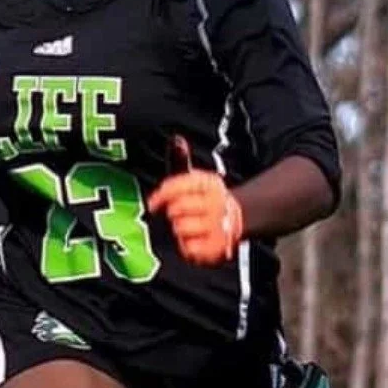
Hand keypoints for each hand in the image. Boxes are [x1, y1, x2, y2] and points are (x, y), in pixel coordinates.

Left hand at [146, 136, 244, 265]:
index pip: (178, 186)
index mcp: (210, 183)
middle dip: (172, 213)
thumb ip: (180, 160)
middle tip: (179, 214)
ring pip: (181, 228)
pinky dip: (187, 247)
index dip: (161, 195)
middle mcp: (217, 202)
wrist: (234, 217)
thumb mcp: (194, 177)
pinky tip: (194, 240)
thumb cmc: (204, 197)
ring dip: (179, 230)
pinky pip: (190, 249)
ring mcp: (220, 225)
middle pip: (177, 209)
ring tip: (189, 226)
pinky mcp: (219, 246)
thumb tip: (176, 139)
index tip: (152, 203)